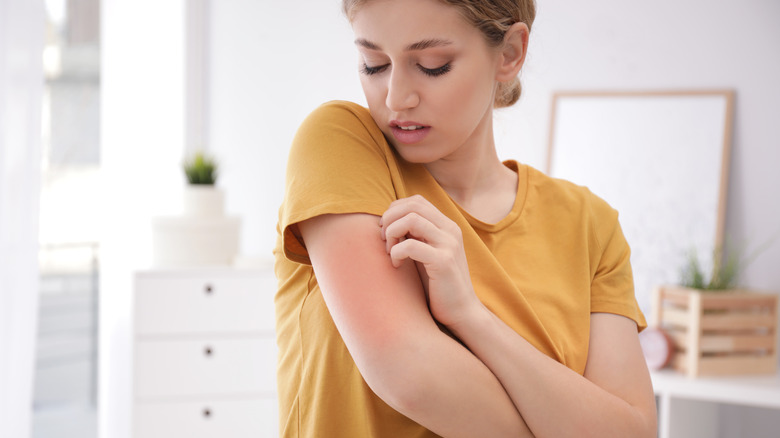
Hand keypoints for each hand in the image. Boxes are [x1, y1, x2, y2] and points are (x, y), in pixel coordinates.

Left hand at [380, 195, 480, 326]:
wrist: (461, 312)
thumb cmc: (437, 284)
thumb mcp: (426, 253)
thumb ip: (415, 235)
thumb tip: (387, 220)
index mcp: (446, 226)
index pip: (416, 201)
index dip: (395, 211)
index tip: (386, 231)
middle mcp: (450, 230)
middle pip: (412, 205)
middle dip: (390, 219)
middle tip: (384, 240)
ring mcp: (448, 245)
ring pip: (411, 219)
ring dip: (392, 233)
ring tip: (390, 251)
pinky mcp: (443, 262)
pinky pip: (411, 245)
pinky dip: (396, 252)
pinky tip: (397, 265)